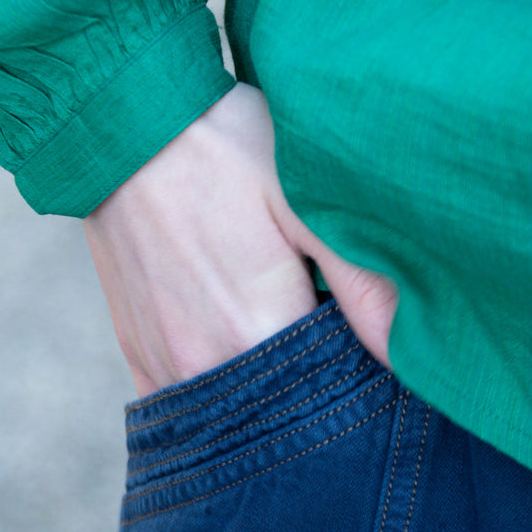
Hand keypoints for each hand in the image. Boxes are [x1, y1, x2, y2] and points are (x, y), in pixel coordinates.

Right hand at [84, 84, 396, 395]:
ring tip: (283, 339)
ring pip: (228, 411)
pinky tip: (235, 359)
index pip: (328, 391)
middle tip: (330, 335)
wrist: (123, 120)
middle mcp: (203, 363)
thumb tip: (409, 355)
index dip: (356, 374)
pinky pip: (178, 403)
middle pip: (277, 409)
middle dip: (310, 391)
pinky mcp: (134, 348)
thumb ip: (360, 282)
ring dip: (261, 395)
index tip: (368, 346)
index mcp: (256, 331)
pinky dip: (213, 393)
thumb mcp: (303, 199)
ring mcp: (162, 361)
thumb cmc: (222, 147)